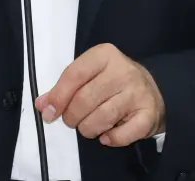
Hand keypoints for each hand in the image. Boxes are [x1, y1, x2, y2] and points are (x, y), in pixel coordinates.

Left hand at [36, 43, 165, 146]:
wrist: (152, 91)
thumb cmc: (112, 83)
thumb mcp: (89, 77)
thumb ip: (64, 88)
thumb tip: (42, 105)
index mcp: (105, 55)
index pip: (74, 74)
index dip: (58, 96)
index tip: (48, 113)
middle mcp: (123, 70)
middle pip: (85, 99)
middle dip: (72, 117)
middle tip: (72, 121)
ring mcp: (138, 92)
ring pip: (101, 118)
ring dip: (88, 129)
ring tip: (89, 127)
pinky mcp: (149, 114)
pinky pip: (122, 135)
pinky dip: (110, 139)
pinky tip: (107, 136)